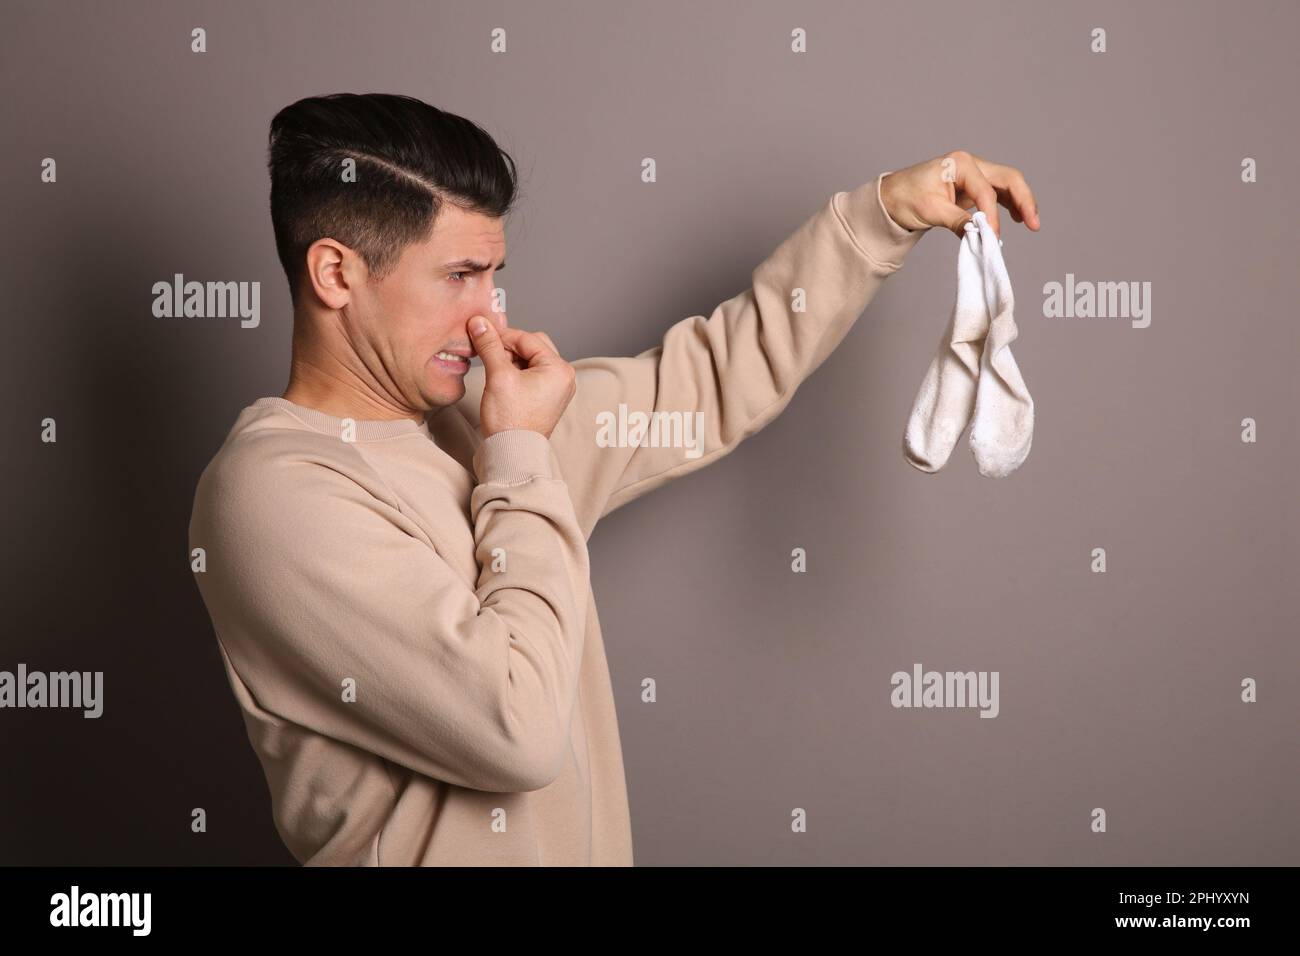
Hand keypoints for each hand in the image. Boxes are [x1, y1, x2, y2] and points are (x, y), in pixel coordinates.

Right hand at [470, 314, 575, 439]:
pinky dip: (516, 371)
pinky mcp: (548, 397)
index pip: (527, 338)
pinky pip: (532, 373)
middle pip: (533, 345)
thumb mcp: (498, 376)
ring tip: (496, 372)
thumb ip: (489, 345)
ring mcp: (557, 388)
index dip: (502, 335)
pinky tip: (502, 381)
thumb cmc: (510, 421)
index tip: (481, 333)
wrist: (512, 452)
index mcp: (559, 369)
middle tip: (489, 355)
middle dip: (509, 347)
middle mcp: (564, 377)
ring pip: (531, 359)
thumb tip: (479, 322)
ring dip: (511, 359)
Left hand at [879, 150, 1040, 239]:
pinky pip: (997, 193)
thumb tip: (979, 236)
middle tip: (1034, 224)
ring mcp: (973, 175)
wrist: (891, 197)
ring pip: (1006, 185)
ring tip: (1031, 223)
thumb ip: (957, 221)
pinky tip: (1016, 219)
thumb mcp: (930, 211)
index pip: (986, 191)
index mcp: (959, 164)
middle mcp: (971, 165)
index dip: (992, 216)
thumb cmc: (905, 197)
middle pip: (1008, 179)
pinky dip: (1008, 205)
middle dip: (1024, 200)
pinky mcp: (972, 187)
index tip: (992, 237)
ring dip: (1020, 202)